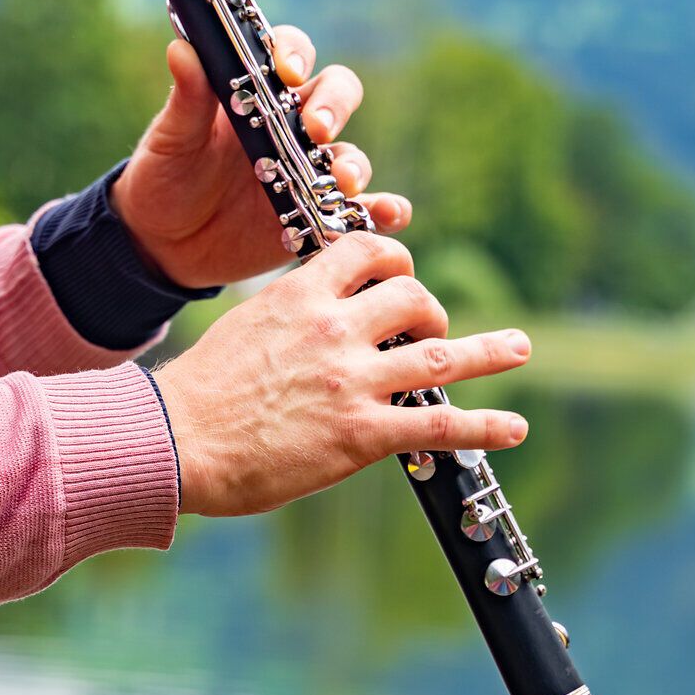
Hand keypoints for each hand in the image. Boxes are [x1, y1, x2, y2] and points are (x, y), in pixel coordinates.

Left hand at [109, 28, 409, 288]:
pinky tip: (386, 214)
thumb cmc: (166, 177)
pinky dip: (384, 210)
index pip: (290, 55)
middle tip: (318, 129)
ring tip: (341, 183)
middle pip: (336, 95)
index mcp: (257, 93)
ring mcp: (310, 170)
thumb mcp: (170, 138)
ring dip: (355, 164)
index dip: (295, 54)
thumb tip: (182, 49)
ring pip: (351, 154)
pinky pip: (364, 209)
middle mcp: (293, 125)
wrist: (165, 243)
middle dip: (335, 106)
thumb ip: (185, 99)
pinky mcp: (321, 214)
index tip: (286, 71)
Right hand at [154, 234, 530, 516]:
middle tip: (430, 333)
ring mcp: (353, 382)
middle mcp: (335, 330)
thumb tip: (317, 312)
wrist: (175, 442)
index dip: (395, 259)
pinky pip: (440, 426)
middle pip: (411, 297)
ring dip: (488, 350)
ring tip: (519, 347)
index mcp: (302, 296)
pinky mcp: (362, 435)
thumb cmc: (200, 393)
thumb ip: (291, 314)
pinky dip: (485, 425)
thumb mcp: (245, 326)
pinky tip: (513, 427)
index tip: (401, 274)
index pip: (368, 251)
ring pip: (439, 356)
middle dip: (430, 312)